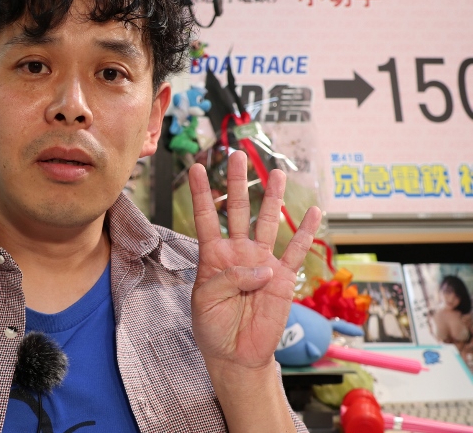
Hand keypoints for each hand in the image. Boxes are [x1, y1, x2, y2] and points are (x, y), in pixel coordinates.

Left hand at [189, 151, 320, 371]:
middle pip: (238, 210)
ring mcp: (261, 262)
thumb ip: (227, 279)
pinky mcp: (282, 278)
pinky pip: (296, 251)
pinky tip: (313, 211)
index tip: (196, 167)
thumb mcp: (205, 300)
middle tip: (236, 155)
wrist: (235, 354)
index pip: (206, 217)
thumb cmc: (213, 326)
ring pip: (267, 222)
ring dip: (271, 197)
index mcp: (213, 256)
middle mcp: (238, 253)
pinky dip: (305, 232)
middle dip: (237, 182)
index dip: (201, 193)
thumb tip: (262, 268)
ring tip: (274, 172)